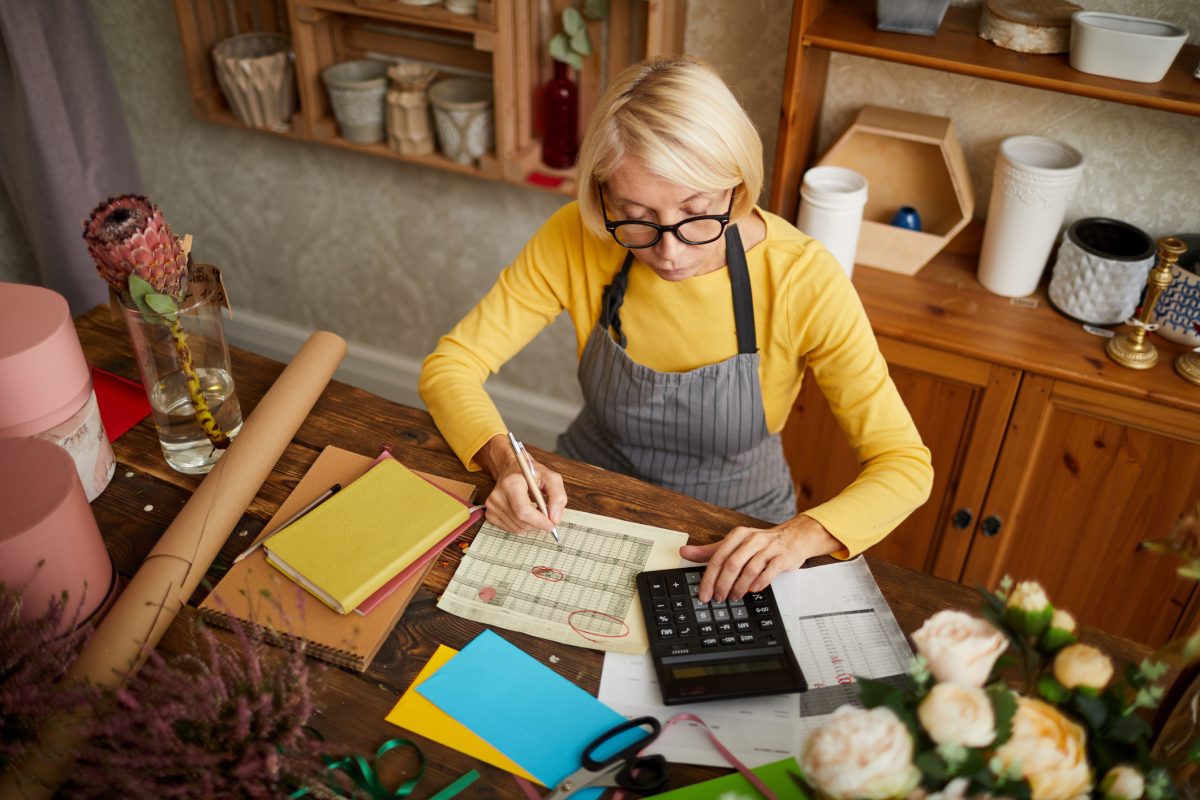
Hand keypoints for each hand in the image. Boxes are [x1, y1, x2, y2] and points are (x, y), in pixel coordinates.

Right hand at [475, 433, 566, 534]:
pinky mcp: (490, 514)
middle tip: (545, 513)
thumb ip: (558, 497)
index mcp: (511, 483)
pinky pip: (511, 529)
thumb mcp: (550, 478)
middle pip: (521, 521)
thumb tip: (555, 518)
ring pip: (517, 528)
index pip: (523, 510)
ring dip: (530, 524)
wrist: (512, 470)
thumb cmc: (531, 474)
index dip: (539, 521)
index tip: (551, 524)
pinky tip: (524, 513)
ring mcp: (492, 506)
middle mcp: (498, 495)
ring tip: (534, 509)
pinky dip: (522, 525)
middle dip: (537, 522)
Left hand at [680, 515, 841, 602]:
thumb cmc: (761, 544)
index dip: (709, 578)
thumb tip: (684, 552)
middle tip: (718, 598)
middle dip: (722, 585)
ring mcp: (768, 548)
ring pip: (749, 570)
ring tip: (734, 597)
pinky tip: (753, 590)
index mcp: (738, 535)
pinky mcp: (782, 557)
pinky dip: (759, 584)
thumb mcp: (734, 544)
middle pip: (732, 564)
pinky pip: (768, 572)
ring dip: (739, 587)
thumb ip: (710, 551)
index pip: (717, 557)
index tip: (704, 593)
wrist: (794, 537)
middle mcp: (752, 539)